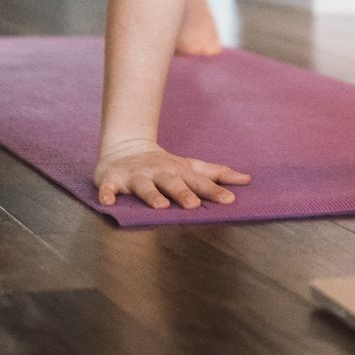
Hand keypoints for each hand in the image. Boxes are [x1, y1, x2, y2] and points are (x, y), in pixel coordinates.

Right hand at [92, 139, 250, 208]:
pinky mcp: (113, 179)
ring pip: (144, 186)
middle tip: (193, 205)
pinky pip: (108, 187)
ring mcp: (136, 175)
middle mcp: (158, 172)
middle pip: (172, 183)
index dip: (214, 190)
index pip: (199, 181)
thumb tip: (248, 179)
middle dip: (182, 193)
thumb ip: (216, 174)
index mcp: (178, 171)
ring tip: (160, 207)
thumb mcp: (190, 167)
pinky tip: (108, 202)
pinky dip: (107, 193)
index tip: (229, 200)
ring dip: (151, 195)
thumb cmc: (165, 165)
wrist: (126, 147)